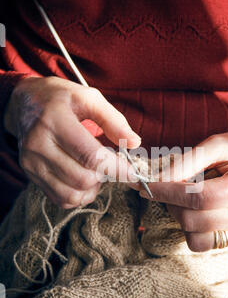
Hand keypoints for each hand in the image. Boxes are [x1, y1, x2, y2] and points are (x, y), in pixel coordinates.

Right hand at [4, 76, 140, 207]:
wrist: (24, 102)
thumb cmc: (61, 99)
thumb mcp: (88, 98)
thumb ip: (113, 120)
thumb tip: (134, 143)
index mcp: (55, 120)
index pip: (90, 156)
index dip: (115, 168)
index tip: (132, 171)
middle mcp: (38, 144)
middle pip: (82, 178)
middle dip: (104, 176)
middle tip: (111, 164)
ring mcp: (31, 162)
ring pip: (71, 194)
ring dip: (92, 188)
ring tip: (96, 171)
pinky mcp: (30, 174)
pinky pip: (60, 199)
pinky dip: (78, 196)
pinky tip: (83, 179)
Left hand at [135, 128, 227, 250]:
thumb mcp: (216, 144)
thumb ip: (188, 161)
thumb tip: (159, 180)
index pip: (201, 198)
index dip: (169, 193)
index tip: (146, 186)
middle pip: (194, 219)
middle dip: (171, 203)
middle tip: (166, 188)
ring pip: (196, 237)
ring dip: (180, 217)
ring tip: (185, 199)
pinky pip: (204, 243)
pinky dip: (191, 229)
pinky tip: (196, 212)